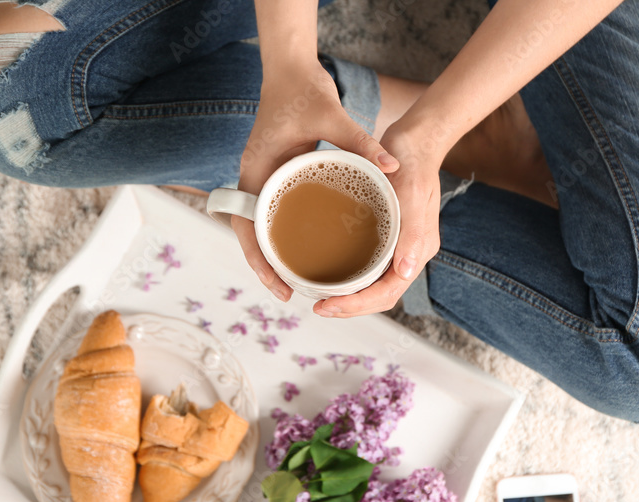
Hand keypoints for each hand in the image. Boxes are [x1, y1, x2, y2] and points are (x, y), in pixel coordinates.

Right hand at [233, 60, 398, 301]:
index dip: (259, 260)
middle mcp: (253, 179)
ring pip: (260, 228)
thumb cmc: (303, 90)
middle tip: (290, 294)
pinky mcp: (274, 177)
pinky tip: (304, 251)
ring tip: (296, 283)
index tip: (279, 286)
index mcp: (255, 170)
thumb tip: (393, 166)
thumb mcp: (332, 116)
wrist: (290, 69)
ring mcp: (262, 180)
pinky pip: (273, 214)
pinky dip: (283, 236)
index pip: (245, 226)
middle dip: (266, 267)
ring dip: (273, 255)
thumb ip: (360, 142)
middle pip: (251, 235)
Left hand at [313, 124, 442, 317]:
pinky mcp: (387, 235)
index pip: (388, 292)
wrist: (415, 139)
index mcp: (419, 249)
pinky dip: (350, 276)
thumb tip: (405, 271)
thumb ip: (412, 232)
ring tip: (320, 297)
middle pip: (379, 295)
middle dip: (349, 306)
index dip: (358, 305)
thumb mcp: (411, 192)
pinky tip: (328, 272)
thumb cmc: (413, 161)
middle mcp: (409, 253)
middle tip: (318, 307)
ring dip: (348, 296)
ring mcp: (399, 246)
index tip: (329, 305)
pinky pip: (368, 266)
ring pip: (373, 285)